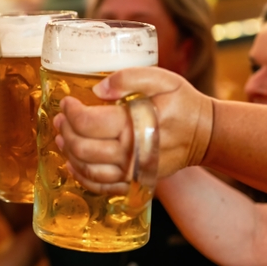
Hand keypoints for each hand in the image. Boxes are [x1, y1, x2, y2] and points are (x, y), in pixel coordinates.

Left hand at [54, 67, 212, 193]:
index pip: (88, 123)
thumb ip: (129, 78)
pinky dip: (82, 176)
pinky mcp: (135, 182)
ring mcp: (133, 172)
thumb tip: (98, 90)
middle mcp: (132, 153)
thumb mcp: (162, 79)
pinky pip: (101, 187)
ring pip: (88, 170)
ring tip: (62, 137)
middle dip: (65, 131)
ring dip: (68, 153)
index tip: (66, 102)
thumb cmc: (182, 103)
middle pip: (82, 148)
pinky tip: (73, 163)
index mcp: (135, 124)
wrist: (206, 133)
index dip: (70, 112)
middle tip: (60, 118)